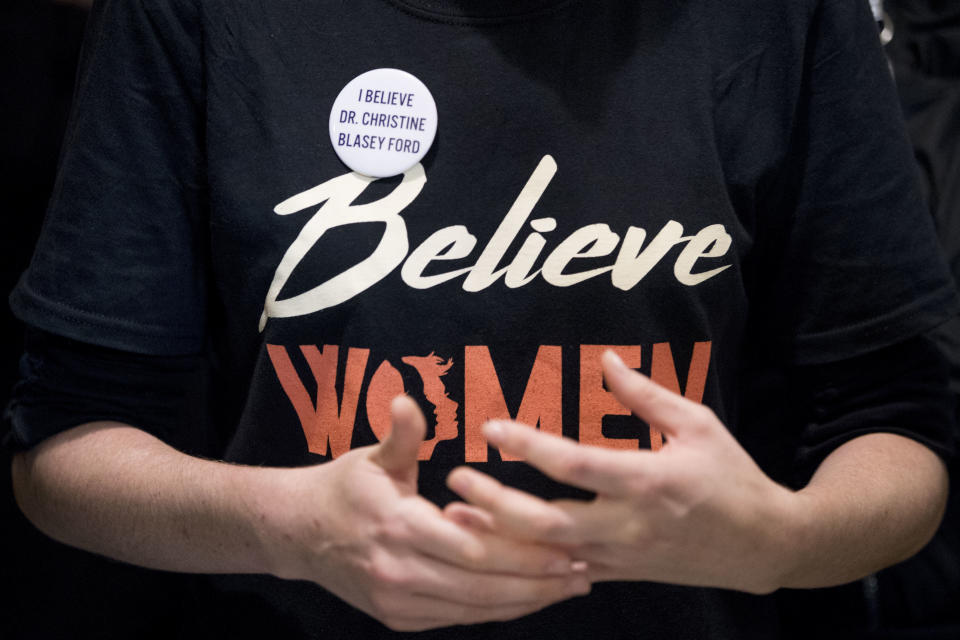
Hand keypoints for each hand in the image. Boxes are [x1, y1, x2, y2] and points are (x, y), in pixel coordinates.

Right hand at [263, 396, 590, 630]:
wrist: (297, 534)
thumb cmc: (344, 488)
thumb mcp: (372, 457)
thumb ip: (402, 434)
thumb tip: (410, 400)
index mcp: (399, 526)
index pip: (475, 547)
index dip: (525, 553)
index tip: (569, 547)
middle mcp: (400, 572)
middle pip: (484, 585)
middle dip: (539, 583)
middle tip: (585, 572)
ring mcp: (398, 601)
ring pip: (475, 610)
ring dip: (526, 602)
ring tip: (570, 588)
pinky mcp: (398, 618)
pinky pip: (458, 619)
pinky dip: (496, 610)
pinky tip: (528, 599)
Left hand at [444, 351, 798, 594]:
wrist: (764, 544)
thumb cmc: (732, 476)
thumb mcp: (697, 424)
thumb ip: (645, 394)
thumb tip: (605, 360)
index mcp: (648, 481)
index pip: (576, 465)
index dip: (530, 446)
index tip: (492, 427)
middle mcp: (629, 524)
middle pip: (548, 522)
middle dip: (497, 504)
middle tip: (456, 480)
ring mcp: (622, 556)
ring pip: (548, 556)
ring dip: (499, 539)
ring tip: (456, 519)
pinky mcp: (621, 574)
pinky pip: (565, 574)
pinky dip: (527, 563)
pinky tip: (493, 550)